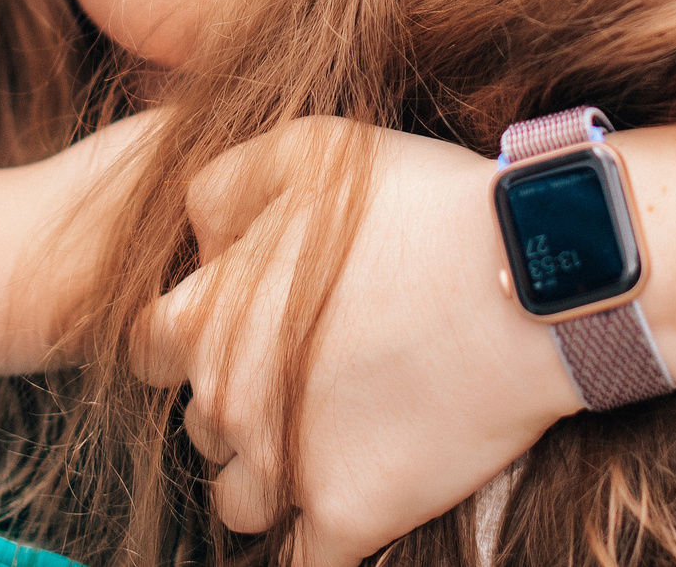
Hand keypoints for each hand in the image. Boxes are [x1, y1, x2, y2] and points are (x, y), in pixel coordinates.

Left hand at [139, 118, 580, 566]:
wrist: (526, 278)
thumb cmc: (421, 204)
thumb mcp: (307, 150)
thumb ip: (226, 186)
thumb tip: (198, 237)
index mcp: (207, 316)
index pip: (149, 349)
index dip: (189, 340)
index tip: (243, 330)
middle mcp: (228, 400)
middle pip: (201, 424)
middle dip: (241, 404)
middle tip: (314, 374)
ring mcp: (285, 467)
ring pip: (239, 502)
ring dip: (272, 477)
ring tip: (338, 437)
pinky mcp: (351, 519)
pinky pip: (303, 559)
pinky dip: (325, 535)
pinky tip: (361, 498)